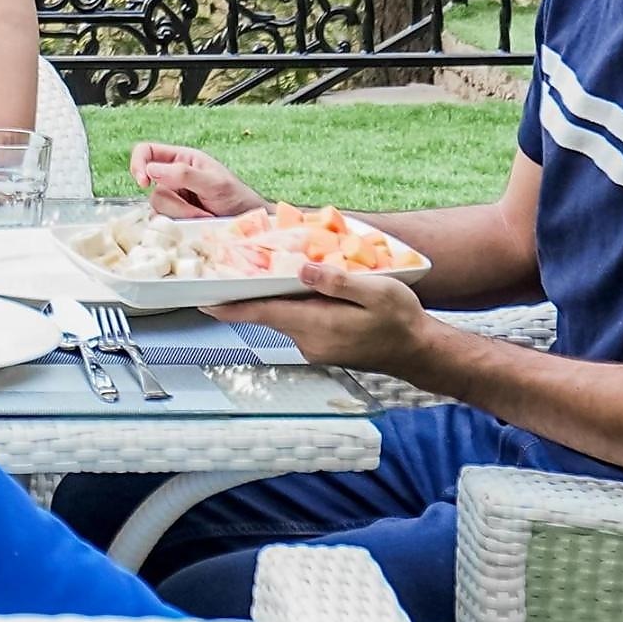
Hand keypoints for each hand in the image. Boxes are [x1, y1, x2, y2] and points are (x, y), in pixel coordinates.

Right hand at [132, 140, 261, 217]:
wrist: (248, 223)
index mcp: (181, 158)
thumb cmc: (236, 196)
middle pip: (152, 188)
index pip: (146, 152)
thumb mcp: (214, 182)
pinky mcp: (175, 217)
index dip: (138, 164)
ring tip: (204, 218)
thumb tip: (151, 170)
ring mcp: (174, 199)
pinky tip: (196, 226)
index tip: (144, 182)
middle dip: (174, 204)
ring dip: (181, 216)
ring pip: (157, 208)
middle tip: (197, 211)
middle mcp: (173, 177)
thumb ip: (183, 174)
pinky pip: (163, 222)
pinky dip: (179, 226)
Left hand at [224, 257, 429, 373]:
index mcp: (318, 325)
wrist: (419, 353)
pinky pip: (297, 322)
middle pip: (268, 313)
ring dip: (271, 297)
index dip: (230, 306)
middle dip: (248, 293)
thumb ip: (337, 282)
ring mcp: (314, 347)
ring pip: (282, 317)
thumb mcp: (377, 292)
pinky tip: (297, 287)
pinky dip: (291, 305)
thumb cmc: (401, 320)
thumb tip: (301, 269)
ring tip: (261, 269)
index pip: (263, 314)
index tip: (203, 300)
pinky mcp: (321, 346)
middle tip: (226, 268)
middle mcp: (309, 340)